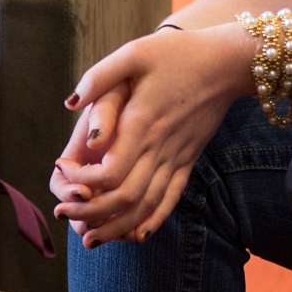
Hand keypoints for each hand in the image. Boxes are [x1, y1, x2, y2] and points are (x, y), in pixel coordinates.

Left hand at [52, 25, 243, 247]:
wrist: (228, 63)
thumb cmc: (177, 54)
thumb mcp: (135, 53)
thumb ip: (100, 77)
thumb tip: (71, 103)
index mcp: (141, 123)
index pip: (110, 172)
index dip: (83, 182)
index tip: (63, 173)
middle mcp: (159, 147)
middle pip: (125, 198)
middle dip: (91, 213)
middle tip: (65, 214)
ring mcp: (177, 157)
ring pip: (147, 206)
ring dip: (117, 227)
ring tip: (91, 238)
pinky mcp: (188, 161)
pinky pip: (171, 199)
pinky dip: (152, 220)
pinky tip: (136, 235)